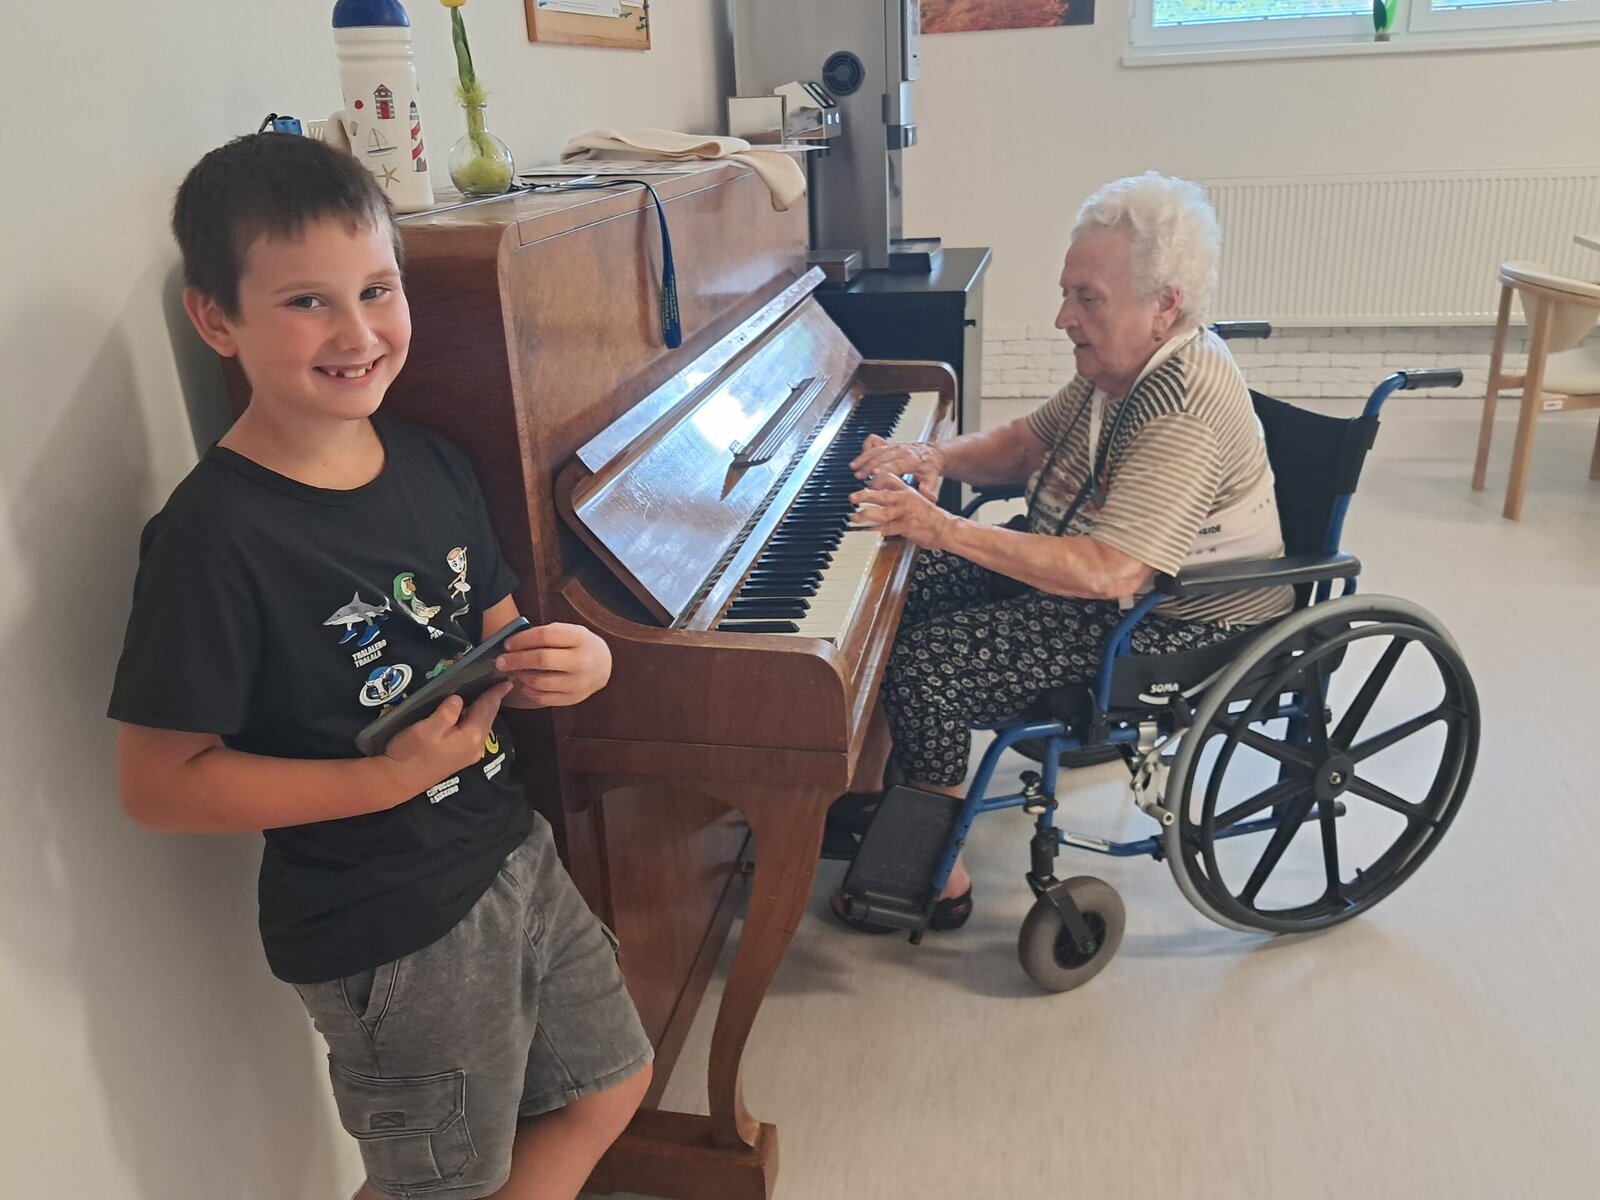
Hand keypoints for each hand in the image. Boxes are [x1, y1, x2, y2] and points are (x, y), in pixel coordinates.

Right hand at [383, 681, 511, 792]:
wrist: (399, 781)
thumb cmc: (411, 752)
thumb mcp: (427, 728)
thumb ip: (447, 712)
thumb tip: (459, 699)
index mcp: (471, 736)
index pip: (486, 708)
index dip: (495, 693)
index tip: (507, 681)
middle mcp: (477, 746)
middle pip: (488, 718)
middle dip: (494, 701)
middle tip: (501, 684)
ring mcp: (470, 754)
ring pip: (483, 725)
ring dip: (486, 710)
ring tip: (489, 694)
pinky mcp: (461, 757)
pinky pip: (475, 732)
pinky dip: (477, 719)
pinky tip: (472, 713)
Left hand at [495, 622, 611, 707]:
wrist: (603, 665)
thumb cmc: (579, 645)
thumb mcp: (569, 631)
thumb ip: (546, 635)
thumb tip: (513, 644)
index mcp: (580, 638)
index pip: (545, 636)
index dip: (522, 640)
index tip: (507, 644)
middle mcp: (582, 661)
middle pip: (542, 660)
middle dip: (516, 660)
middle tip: (501, 661)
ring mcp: (579, 682)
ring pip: (540, 681)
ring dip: (522, 676)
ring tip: (515, 671)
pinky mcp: (574, 698)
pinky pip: (544, 698)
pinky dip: (529, 691)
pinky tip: (524, 684)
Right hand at [850, 434, 943, 500]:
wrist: (933, 453)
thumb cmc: (930, 467)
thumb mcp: (932, 479)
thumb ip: (928, 489)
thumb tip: (930, 498)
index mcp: (912, 460)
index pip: (897, 464)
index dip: (885, 468)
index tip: (874, 474)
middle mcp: (902, 451)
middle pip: (883, 456)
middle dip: (869, 465)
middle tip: (859, 475)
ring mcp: (894, 446)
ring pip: (876, 449)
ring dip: (864, 457)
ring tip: (854, 467)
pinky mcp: (889, 443)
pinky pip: (875, 441)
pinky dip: (866, 447)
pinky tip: (860, 456)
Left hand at [850, 472, 957, 550]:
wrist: (946, 528)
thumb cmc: (930, 516)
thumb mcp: (917, 499)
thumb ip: (901, 494)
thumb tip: (883, 494)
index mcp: (908, 491)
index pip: (890, 479)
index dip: (875, 479)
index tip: (864, 481)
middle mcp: (906, 500)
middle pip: (882, 495)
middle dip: (865, 496)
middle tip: (852, 497)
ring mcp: (906, 513)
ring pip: (882, 512)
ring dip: (866, 514)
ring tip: (854, 517)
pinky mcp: (907, 527)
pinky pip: (888, 528)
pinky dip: (876, 530)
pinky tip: (866, 530)